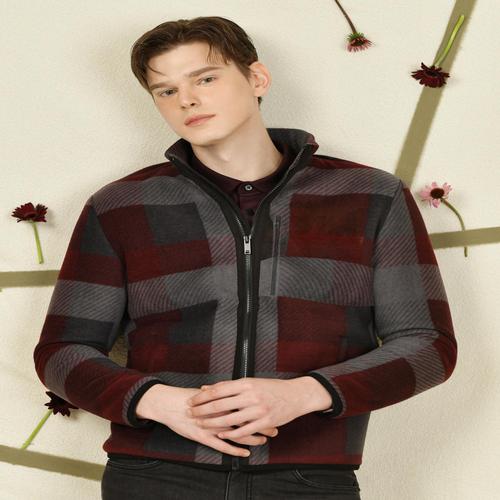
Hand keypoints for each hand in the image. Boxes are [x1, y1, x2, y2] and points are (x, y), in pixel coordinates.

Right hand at [138, 384, 270, 457]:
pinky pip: (222, 446)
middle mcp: (220, 411)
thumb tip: (238, 391)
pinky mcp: (204, 436)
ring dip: (252, 437)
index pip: (247, 404)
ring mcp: (212, 425)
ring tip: (264, 440)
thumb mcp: (209, 392)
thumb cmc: (189, 397)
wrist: (168, 403)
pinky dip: (235, 449)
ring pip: (237, 433)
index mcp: (223, 398)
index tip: (274, 413)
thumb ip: (224, 393)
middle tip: (275, 429)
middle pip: (246, 418)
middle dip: (262, 425)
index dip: (261, 410)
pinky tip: (246, 453)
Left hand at [187, 377, 309, 441]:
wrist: (296, 395)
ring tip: (200, 424)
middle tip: (189, 413)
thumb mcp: (251, 382)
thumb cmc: (271, 388)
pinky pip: (244, 430)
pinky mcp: (265, 421)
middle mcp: (250, 395)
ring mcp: (258, 409)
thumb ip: (229, 386)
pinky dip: (231, 434)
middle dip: (202, 409)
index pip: (218, 390)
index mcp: (246, 383)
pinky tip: (221, 435)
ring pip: (229, 418)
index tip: (191, 400)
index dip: (203, 396)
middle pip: (220, 404)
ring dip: (212, 423)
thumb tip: (207, 388)